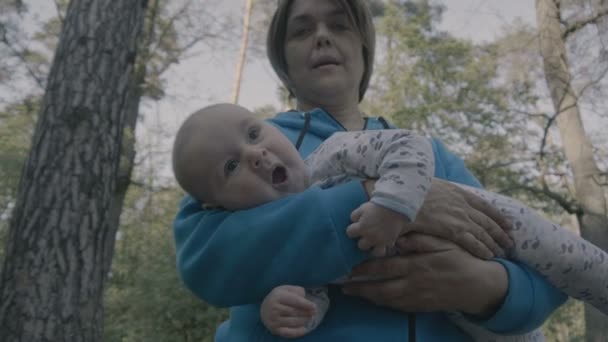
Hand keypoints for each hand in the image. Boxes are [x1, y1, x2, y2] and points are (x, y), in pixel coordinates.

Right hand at [260, 285, 315, 337]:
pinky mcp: (274, 329)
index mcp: (277, 296)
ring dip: (303, 321)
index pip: (294, 301)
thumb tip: (305, 297)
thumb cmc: (278, 298)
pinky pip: (288, 333)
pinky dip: (298, 332)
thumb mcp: (285, 289)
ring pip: (292, 322)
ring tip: (309, 318)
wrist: (264, 309)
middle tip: (313, 313)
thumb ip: (296, 290)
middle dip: (306, 312)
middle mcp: (274, 308)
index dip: (305, 304)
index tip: (314, 306)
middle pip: (294, 312)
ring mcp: (273, 320)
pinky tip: (304, 329)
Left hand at [342, 234, 507, 316]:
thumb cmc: (461, 259)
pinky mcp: (422, 307)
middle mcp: (414, 284)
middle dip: (360, 288)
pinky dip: (384, 304)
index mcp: (417, 265)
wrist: (479, 286)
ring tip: (353, 292)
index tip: (350, 267)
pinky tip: (375, 299)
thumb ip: (421, 240)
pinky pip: (398, 307)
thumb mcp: (444, 243)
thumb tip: (399, 237)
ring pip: (387, 300)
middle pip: (381, 288)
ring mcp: (418, 298)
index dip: (366, 268)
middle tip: (343, 286)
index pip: (385, 267)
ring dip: (369, 297)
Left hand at [346, 202, 405, 256]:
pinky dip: (385, 247)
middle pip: (361, 245)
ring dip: (374, 248)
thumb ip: (355, 216)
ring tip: (374, 244)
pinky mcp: (390, 241)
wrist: (395, 206)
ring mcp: (381, 241)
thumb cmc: (377, 206)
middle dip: (362, 240)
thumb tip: (353, 221)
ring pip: (375, 253)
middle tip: (366, 235)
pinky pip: (387, 249)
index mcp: (361, 228)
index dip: (352, 230)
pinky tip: (384, 242)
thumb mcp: (363, 208)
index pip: (350, 233)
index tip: (355, 227)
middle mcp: (370, 237)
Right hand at [402, 178, 513, 258]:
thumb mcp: (428, 186)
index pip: (483, 205)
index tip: (507, 223)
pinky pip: (473, 241)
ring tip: (505, 251)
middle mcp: (462, 204)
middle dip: (501, 231)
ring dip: (496, 242)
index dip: (497, 215)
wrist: (404, 192)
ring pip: (484, 232)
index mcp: (458, 192)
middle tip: (511, 240)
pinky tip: (490, 255)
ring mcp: (459, 216)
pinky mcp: (453, 229)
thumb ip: (437, 194)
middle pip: (488, 220)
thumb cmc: (411, 189)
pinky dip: (483, 249)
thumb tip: (435, 201)